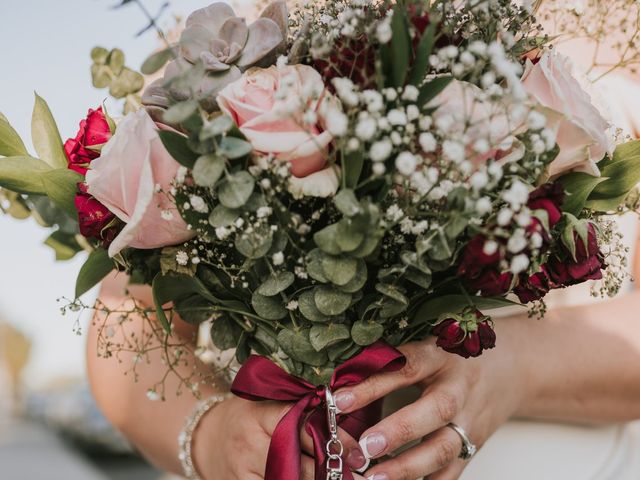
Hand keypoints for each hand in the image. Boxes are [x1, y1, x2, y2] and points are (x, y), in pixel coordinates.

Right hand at [194, 395, 367, 478]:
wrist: (207, 439)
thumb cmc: (248, 417)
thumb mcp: (268, 403)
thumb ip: (299, 408)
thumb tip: (346, 418)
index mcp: (259, 413)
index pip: (300, 424)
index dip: (332, 438)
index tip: (356, 451)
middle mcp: (249, 443)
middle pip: (299, 462)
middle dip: (331, 471)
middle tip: (359, 475)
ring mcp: (243, 471)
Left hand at [334, 321, 529, 479]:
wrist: (512, 366)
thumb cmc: (456, 353)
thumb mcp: (428, 344)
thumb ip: (392, 359)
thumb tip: (342, 377)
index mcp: (441, 356)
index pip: (406, 367)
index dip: (373, 383)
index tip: (339, 399)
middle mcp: (458, 389)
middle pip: (435, 411)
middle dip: (399, 431)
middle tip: (366, 447)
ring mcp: (469, 421)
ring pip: (444, 449)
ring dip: (408, 468)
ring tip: (373, 478)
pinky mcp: (473, 447)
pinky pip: (451, 473)